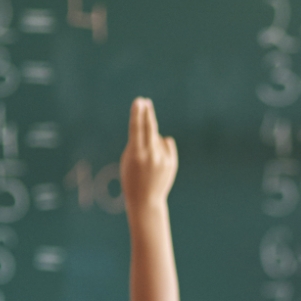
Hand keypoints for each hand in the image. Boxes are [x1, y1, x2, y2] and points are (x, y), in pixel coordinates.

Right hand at [119, 97, 177, 212]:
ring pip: (157, 138)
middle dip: (147, 113)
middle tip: (145, 102)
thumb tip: (153, 129)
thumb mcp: (128, 160)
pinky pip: (166, 144)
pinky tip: (157, 159)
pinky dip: (161, 147)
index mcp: (136, 154)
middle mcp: (150, 155)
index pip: (136, 129)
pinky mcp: (172, 162)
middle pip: (150, 127)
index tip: (139, 101)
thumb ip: (137, 144)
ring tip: (147, 159)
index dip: (137, 114)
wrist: (145, 199)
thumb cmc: (132, 178)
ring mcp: (163, 159)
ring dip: (151, 142)